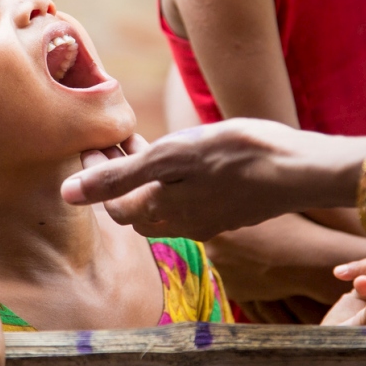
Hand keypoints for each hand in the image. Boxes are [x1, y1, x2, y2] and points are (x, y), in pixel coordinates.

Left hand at [61, 119, 365, 241]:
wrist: (299, 169)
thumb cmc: (234, 156)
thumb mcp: (169, 157)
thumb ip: (117, 178)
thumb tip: (66, 193)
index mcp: (160, 213)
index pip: (110, 202)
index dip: (95, 175)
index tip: (92, 143)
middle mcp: (181, 225)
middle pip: (134, 205)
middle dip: (117, 176)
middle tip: (112, 140)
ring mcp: (209, 220)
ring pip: (162, 201)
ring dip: (145, 176)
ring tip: (142, 142)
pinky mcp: (230, 209)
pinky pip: (189, 198)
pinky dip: (173, 179)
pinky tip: (183, 156)